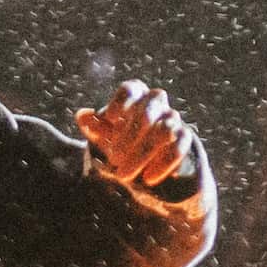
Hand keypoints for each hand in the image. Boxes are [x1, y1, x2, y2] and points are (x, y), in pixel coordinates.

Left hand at [78, 79, 193, 192]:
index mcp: (136, 99)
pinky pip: (179, 146)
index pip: (132, 88)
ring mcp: (173, 120)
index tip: (110, 118)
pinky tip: (148, 179)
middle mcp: (157, 105)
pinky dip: (163, 163)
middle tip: (114, 159)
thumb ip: (95, 128)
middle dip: (130, 134)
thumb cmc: (124, 145)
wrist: (151, 168)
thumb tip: (81, 115)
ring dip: (142, 153)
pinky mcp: (185, 140)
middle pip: (150, 106)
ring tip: (123, 175)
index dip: (122, 100)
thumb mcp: (107, 140)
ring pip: (164, 129)